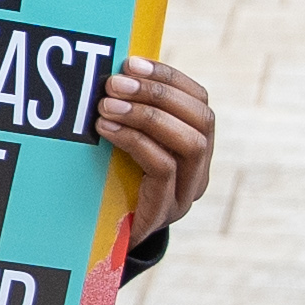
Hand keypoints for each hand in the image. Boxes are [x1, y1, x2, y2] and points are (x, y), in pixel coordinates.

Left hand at [99, 57, 216, 243]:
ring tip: (107, 105)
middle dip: (158, 94)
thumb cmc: (112, 183)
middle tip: (115, 83)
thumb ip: (132, 114)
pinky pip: (164, 169)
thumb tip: (114, 68)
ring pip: (191, 144)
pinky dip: (135, 142)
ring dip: (148, 116)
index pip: (199, 101)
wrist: (101, 242)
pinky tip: (106, 129)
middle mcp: (200, 170)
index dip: (169, 78)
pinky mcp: (165, 211)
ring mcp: (186, 193)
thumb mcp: (126, 144)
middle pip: (202, 119)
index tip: (132, 62)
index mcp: (197, 146)